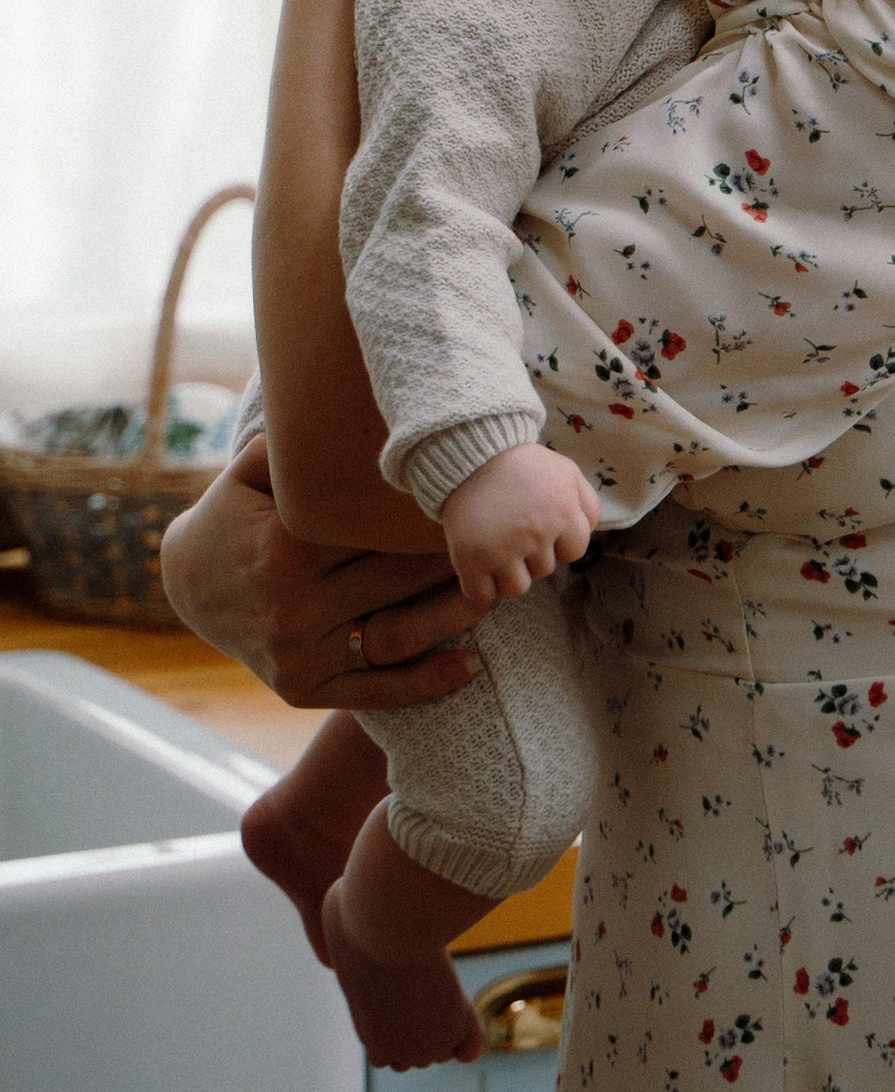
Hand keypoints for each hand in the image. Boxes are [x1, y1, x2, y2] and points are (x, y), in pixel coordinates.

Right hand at [158, 437, 478, 710]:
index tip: (482, 495)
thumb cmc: (237, 512)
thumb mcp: (255, 468)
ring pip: (397, 634)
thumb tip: (360, 401)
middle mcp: (292, 606)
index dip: (433, 514)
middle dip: (455, 558)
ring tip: (505, 589)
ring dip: (455, 614)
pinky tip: (469, 667)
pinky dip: (423, 684)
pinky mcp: (302, 688)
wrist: (187, 584)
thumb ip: (302, 442)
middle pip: (398, 579)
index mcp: (286, 546)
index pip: (379, 529)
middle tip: (510, 538)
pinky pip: (372, 690)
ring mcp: (297, 653)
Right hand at [441, 444, 601, 607]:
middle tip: (514, 529)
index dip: (559, 541)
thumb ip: (587, 503)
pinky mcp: (471, 561)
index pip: (574, 552)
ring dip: (508, 573)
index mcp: (563, 514)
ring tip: (497, 547)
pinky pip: (482, 595)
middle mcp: (536, 536)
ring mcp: (502, 551)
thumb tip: (589, 532)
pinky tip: (479, 565)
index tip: (542, 527)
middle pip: (544, 570)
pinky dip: (481, 586)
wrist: (471, 455)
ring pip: (516, 587)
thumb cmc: (522, 465)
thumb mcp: (566, 472)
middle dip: (532, 554)